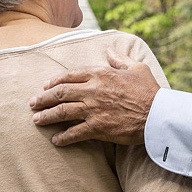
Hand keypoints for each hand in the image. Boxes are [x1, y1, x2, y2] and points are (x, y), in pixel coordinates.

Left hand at [29, 49, 159, 146]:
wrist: (158, 115)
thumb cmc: (150, 91)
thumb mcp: (137, 68)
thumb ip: (120, 59)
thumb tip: (109, 50)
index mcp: (101, 74)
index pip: (70, 75)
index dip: (55, 81)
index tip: (45, 86)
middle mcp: (93, 90)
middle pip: (60, 93)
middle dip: (43, 99)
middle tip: (32, 104)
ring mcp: (94, 110)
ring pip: (62, 112)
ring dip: (47, 116)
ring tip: (37, 120)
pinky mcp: (98, 128)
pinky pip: (75, 133)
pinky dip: (63, 137)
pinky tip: (56, 140)